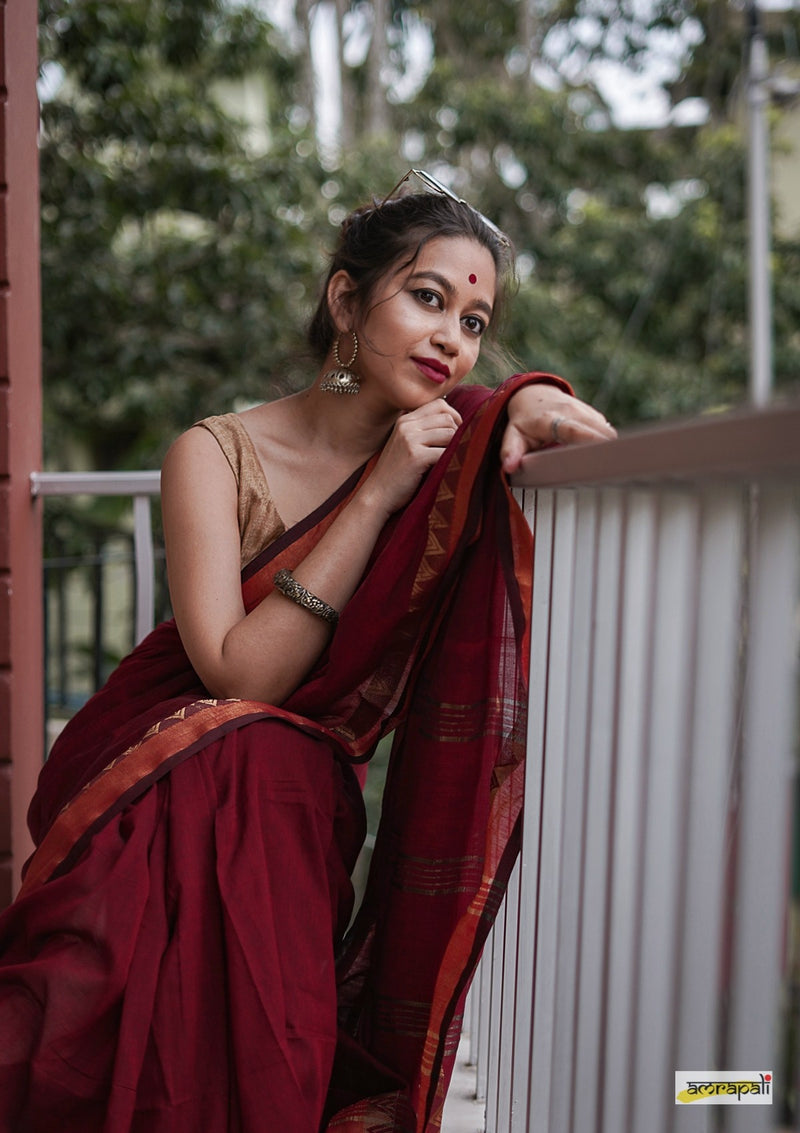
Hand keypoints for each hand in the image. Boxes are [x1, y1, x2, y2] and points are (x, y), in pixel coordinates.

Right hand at [364, 399, 462, 516]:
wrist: (377, 495)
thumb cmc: (396, 473)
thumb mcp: (405, 444)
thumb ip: (423, 431)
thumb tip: (455, 424)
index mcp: (405, 420)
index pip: (439, 404)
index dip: (454, 416)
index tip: (457, 433)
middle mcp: (407, 426)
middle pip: (447, 418)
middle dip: (458, 433)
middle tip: (456, 450)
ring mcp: (410, 440)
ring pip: (450, 433)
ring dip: (455, 447)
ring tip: (449, 460)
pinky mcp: (416, 456)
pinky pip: (446, 452)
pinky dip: (451, 461)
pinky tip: (446, 470)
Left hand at [500, 385, 615, 473]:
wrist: (533, 394)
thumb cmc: (523, 421)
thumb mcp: (512, 435)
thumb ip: (510, 451)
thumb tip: (509, 467)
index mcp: (550, 419)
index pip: (573, 430)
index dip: (589, 440)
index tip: (603, 454)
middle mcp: (571, 411)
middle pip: (598, 431)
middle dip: (606, 450)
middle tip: (606, 472)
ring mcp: (585, 411)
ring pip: (606, 431)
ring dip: (606, 448)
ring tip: (601, 465)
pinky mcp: (594, 414)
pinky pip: (606, 431)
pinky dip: (604, 443)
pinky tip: (596, 453)